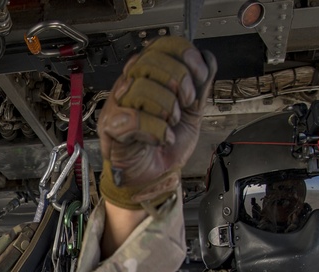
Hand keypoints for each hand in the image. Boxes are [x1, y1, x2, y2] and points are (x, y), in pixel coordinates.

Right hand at [98, 36, 216, 208]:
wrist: (153, 180)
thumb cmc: (165, 148)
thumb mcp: (192, 113)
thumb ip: (200, 87)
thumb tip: (208, 59)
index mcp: (149, 76)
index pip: (162, 46)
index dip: (185, 56)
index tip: (199, 75)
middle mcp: (130, 85)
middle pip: (152, 61)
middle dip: (179, 82)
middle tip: (185, 104)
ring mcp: (118, 105)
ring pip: (142, 87)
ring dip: (166, 110)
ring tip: (169, 125)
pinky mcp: (110, 127)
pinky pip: (134, 118)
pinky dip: (155, 131)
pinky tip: (160, 139)